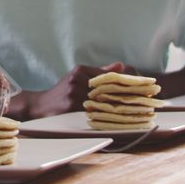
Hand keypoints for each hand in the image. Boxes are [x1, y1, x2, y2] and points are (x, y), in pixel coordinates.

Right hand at [8, 62, 131, 119]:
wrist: (40, 105)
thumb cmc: (62, 92)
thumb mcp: (78, 77)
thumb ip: (100, 72)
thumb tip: (122, 65)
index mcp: (80, 70)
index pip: (108, 75)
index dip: (126, 81)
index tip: (143, 86)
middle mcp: (76, 79)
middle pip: (107, 86)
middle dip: (126, 93)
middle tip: (145, 99)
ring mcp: (73, 93)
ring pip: (102, 99)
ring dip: (119, 104)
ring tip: (136, 109)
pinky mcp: (70, 107)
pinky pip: (92, 111)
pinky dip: (105, 114)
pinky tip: (117, 117)